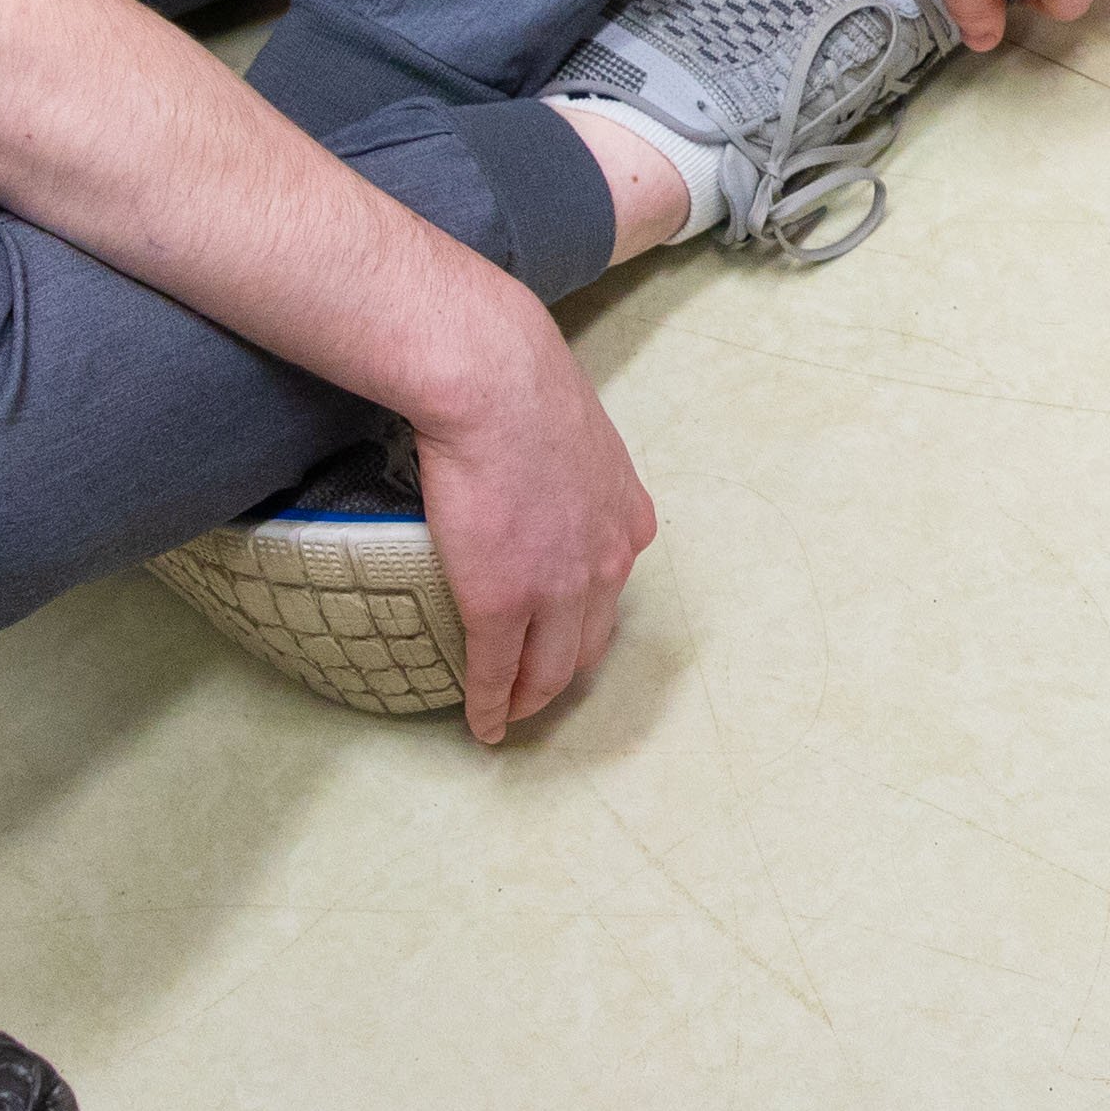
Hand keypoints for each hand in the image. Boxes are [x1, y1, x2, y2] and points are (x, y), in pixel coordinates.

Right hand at [407, 296, 655, 744]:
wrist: (495, 385)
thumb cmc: (523, 387)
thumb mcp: (580, 433)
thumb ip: (575, 467)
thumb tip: (545, 463)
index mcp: (626, 523)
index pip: (612, 593)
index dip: (586, 622)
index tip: (566, 638)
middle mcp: (606, 566)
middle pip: (590, 643)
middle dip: (564, 673)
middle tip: (538, 690)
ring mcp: (558, 591)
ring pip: (551, 669)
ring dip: (530, 699)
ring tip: (510, 715)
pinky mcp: (504, 605)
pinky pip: (497, 674)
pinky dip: (490, 707)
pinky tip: (483, 725)